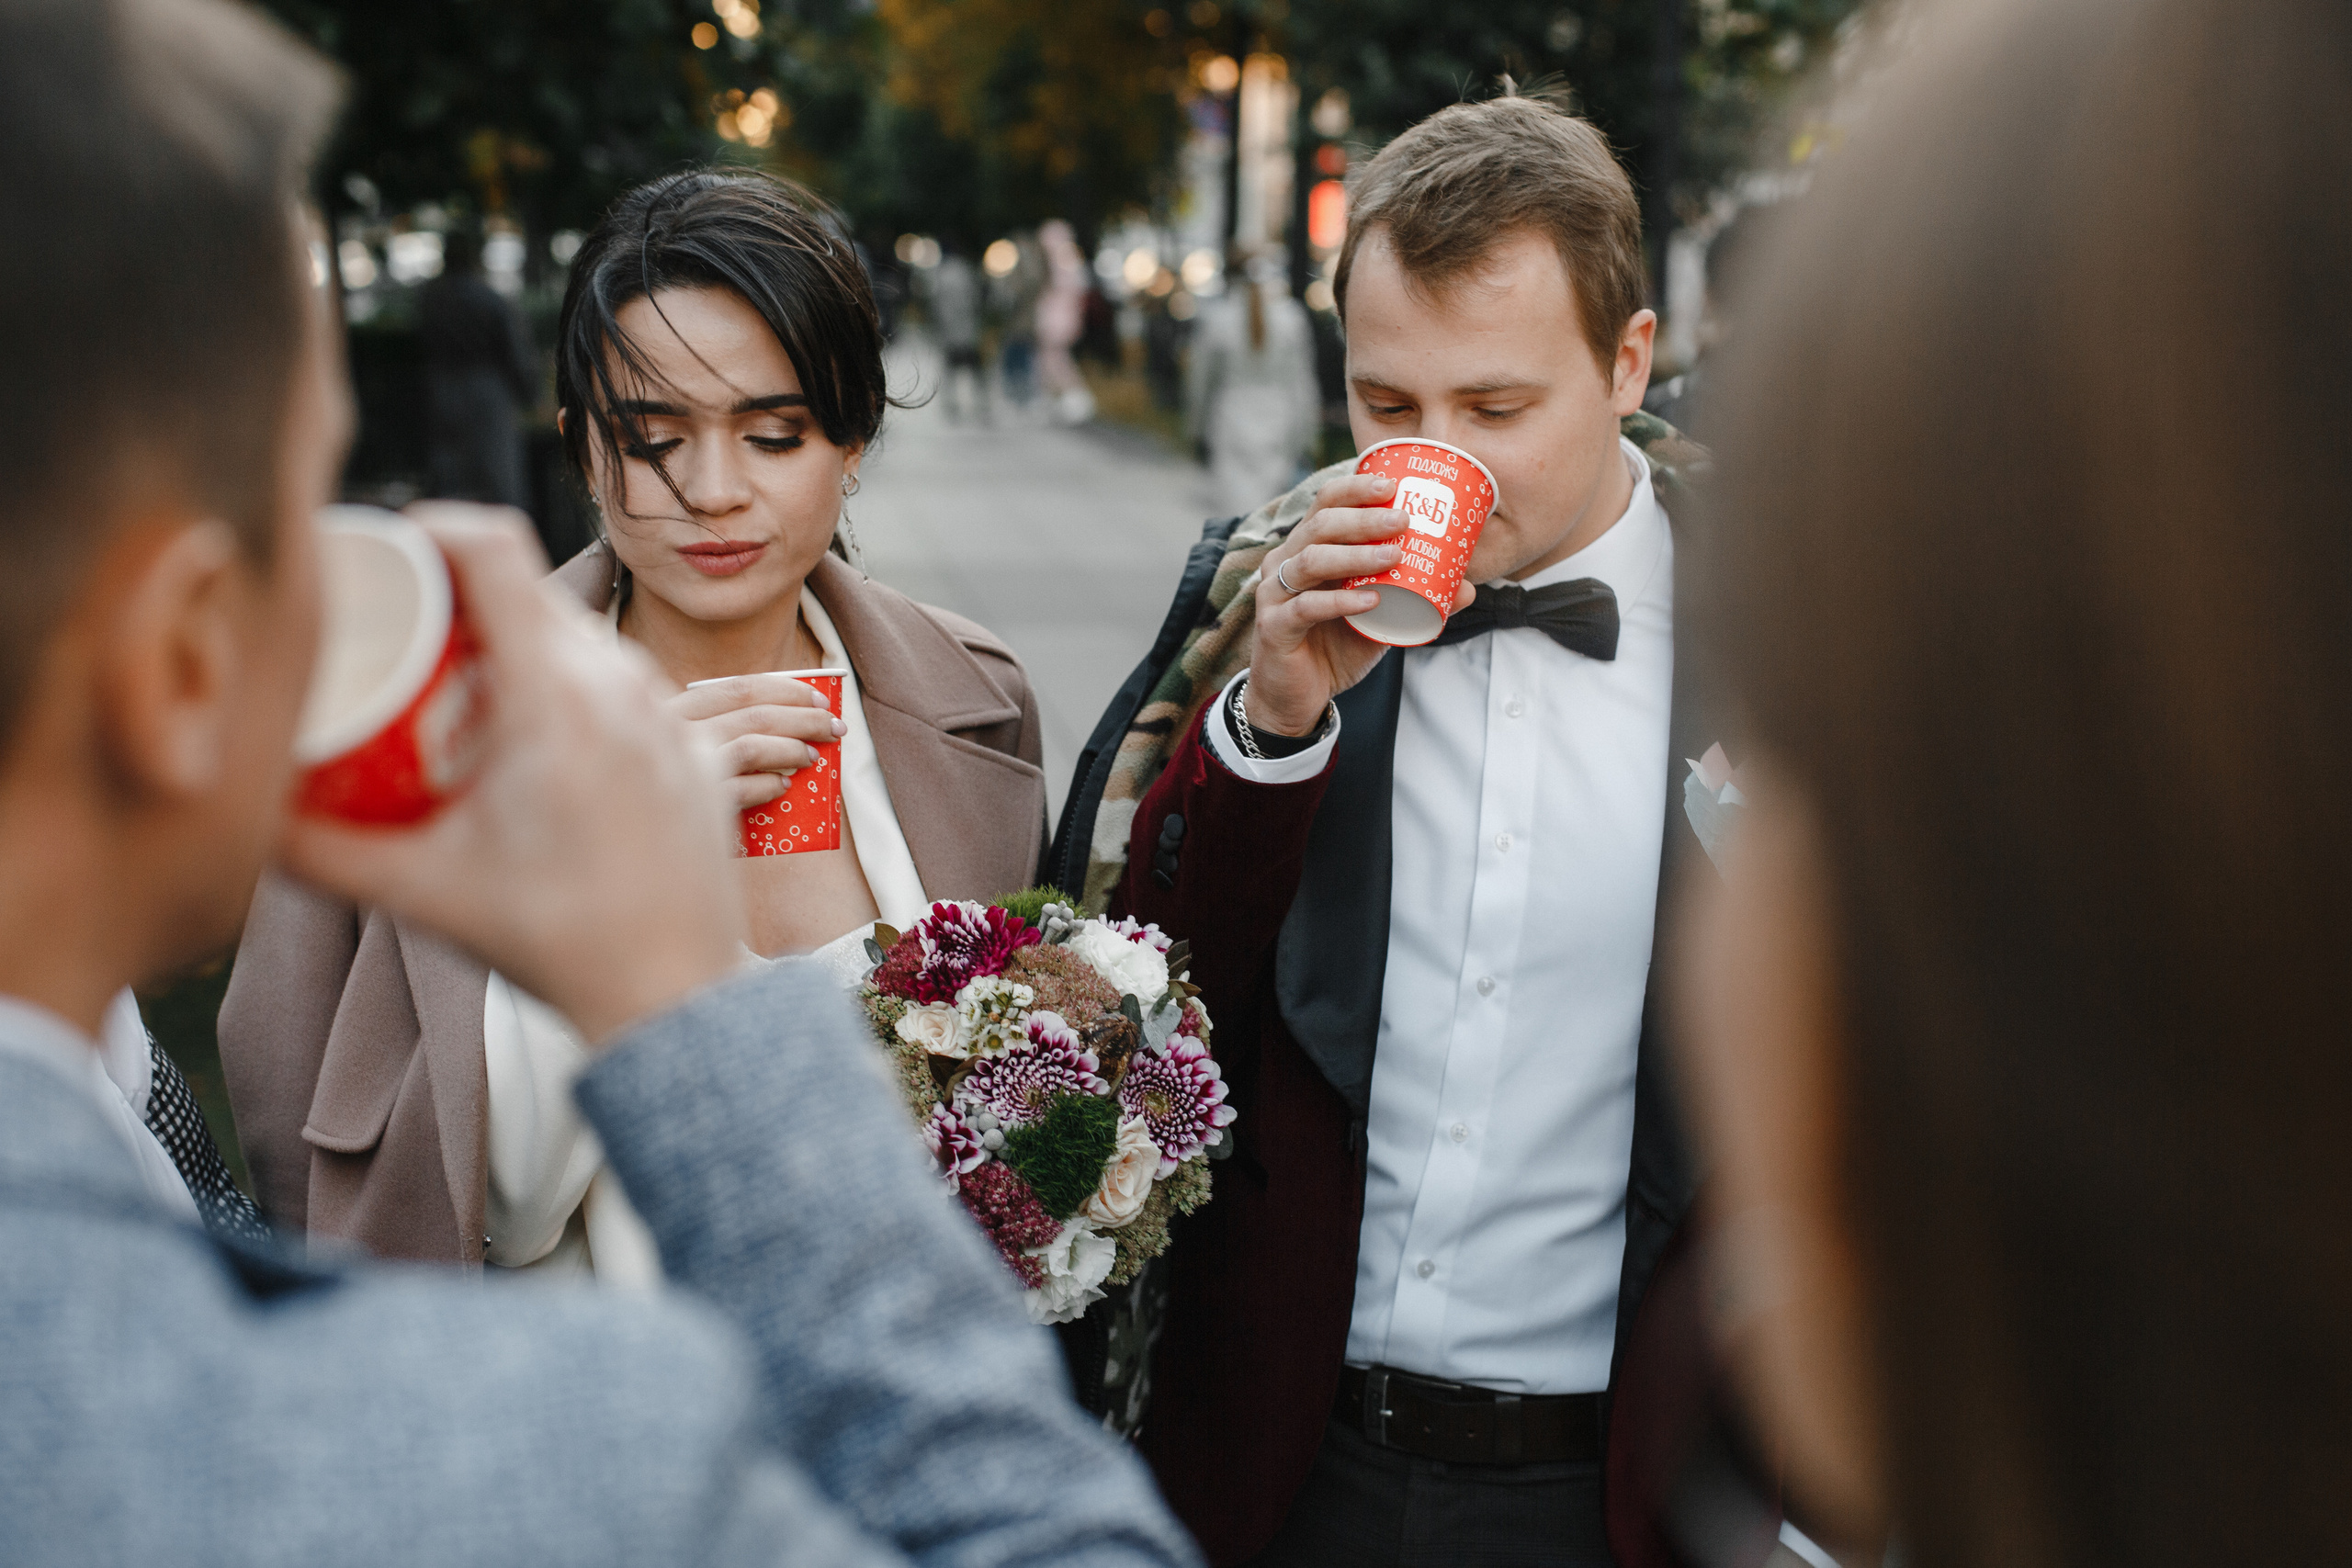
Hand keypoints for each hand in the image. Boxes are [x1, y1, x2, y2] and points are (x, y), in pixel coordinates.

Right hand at [279, 505, 745, 1045]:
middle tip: (410, 646)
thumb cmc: (554, 944)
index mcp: (558, 696)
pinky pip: (628, 689)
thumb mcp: (419, 890)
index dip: (434, 528)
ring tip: (470, 703)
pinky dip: (578, 695)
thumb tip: (243, 811)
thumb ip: (315, 850)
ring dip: (524, 651)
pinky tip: (543, 743)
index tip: (392, 553)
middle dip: (463, 606)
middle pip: (532, 595)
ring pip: (585, 641)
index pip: (496, 548)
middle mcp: (626, 685)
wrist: (674, 997)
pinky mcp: (698, 749)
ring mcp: (672, 715)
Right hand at [669, 674, 844, 809]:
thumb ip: (719, 725)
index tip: (820, 699)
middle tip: (835, 727)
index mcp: (673, 708)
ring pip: (751, 745)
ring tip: (813, 757)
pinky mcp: (688, 805)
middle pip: (753, 713)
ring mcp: (678, 766)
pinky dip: (767, 785)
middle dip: (804, 717)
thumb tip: (789, 717)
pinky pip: (740, 789)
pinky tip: (781, 787)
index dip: (786, 690)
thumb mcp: (679, 742)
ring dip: (791, 748)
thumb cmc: (658, 787)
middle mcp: (672, 731)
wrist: (622, 837)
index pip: (738, 688)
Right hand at [1245, 472, 1475, 735]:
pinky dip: (1340, 601)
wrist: (1296, 699)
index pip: (1326, 503)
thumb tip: (1466, 588)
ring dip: (1356, 554)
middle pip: (1321, 524)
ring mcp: (1275, 594)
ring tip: (1394, 556)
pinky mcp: (1273, 627)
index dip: (1356, 488)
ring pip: (1311, 559)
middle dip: (1364, 517)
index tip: (1393, 485)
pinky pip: (1306, 607)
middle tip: (1404, 520)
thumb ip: (1414, 600)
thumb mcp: (1381, 619)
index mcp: (1308, 549)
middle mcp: (1286, 563)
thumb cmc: (1333, 648)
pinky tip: (1370, 600)